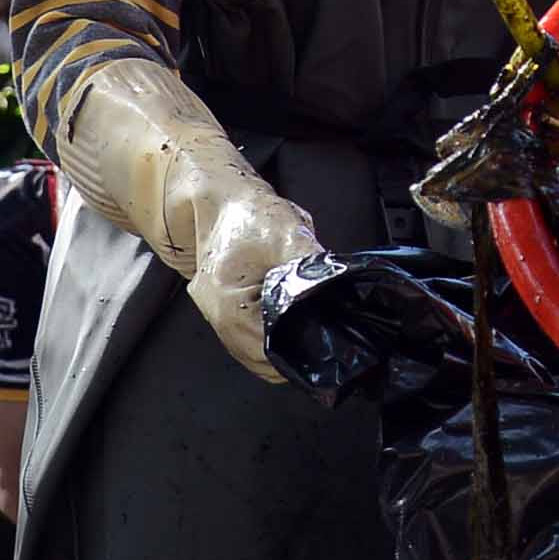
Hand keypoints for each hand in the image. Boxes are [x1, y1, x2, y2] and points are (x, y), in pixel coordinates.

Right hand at [182, 180, 325, 381]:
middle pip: (260, 360)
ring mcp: (215, 318)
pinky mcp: (221, 313)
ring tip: (310, 331)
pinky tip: (291, 323)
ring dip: (281, 347)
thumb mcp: (290, 235)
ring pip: (254, 353)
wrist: (219, 199)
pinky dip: (271, 336)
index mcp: (225, 304)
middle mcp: (215, 318)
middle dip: (293, 353)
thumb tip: (343, 293)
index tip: (326, 342)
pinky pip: (249, 339)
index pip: (267, 351)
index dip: (299, 351)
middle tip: (324, 338)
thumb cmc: (250, 215)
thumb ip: (315, 268)